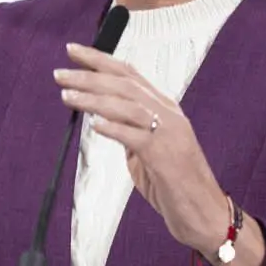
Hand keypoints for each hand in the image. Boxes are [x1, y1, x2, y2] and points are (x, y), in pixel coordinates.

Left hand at [54, 43, 227, 252]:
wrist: (205, 214)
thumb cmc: (176, 186)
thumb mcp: (149, 152)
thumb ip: (130, 134)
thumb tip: (104, 122)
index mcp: (165, 109)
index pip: (129, 75)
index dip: (100, 60)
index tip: (73, 52)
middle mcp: (169, 114)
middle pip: (124, 84)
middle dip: (89, 75)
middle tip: (59, 74)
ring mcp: (170, 134)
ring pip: (128, 105)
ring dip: (94, 98)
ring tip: (66, 95)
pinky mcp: (166, 157)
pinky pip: (136, 137)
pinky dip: (115, 128)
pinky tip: (95, 124)